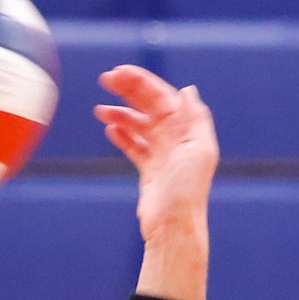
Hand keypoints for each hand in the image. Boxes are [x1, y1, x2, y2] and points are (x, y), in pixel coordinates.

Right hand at [93, 65, 217, 246]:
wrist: (173, 226)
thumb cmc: (187, 191)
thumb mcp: (198, 149)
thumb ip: (196, 118)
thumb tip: (187, 90)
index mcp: (187, 129)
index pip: (162, 96)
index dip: (141, 82)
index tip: (119, 73)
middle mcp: (176, 138)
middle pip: (149, 105)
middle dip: (128, 91)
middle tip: (105, 80)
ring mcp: (162, 153)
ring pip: (139, 124)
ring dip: (121, 113)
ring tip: (100, 110)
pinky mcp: (150, 170)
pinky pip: (135, 145)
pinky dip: (123, 136)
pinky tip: (110, 130)